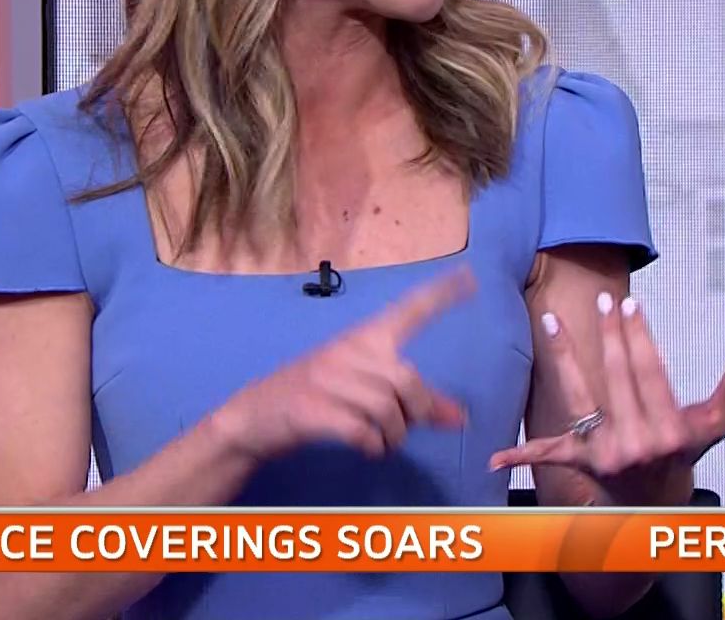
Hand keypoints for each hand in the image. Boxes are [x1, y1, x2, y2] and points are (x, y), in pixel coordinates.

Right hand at [207, 266, 475, 463]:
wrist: (254, 415)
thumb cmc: (316, 397)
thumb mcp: (364, 392)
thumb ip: (414, 401)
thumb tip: (461, 418)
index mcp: (362, 338)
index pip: (408, 311)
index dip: (440, 295)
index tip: (470, 275)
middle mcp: (347, 352)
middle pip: (406, 379)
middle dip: (417, 411)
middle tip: (407, 428)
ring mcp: (326, 380)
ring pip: (385, 408)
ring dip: (393, 436)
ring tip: (384, 442)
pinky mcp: (311, 410)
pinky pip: (361, 431)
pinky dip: (373, 446)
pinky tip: (368, 449)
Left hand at [488, 293, 724, 505]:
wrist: (656, 505)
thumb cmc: (683, 455)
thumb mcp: (714, 428)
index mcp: (670, 432)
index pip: (650, 373)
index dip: (640, 337)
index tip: (632, 307)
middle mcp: (637, 444)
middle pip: (617, 377)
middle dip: (610, 334)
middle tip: (604, 301)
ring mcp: (606, 455)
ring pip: (580, 396)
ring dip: (564, 356)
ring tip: (550, 319)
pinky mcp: (581, 463)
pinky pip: (549, 454)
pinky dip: (522, 456)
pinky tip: (495, 456)